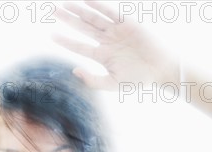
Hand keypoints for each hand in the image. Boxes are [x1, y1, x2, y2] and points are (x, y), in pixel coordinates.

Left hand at [53, 1, 178, 89]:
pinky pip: (110, 13)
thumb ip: (92, 80)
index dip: (65, 41)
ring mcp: (116, 32)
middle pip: (82, 27)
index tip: (51, 35)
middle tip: (52, 10)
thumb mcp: (112, 84)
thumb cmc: (138, 79)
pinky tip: (86, 1)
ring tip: (64, 5)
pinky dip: (98, 6)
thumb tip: (73, 70)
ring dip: (79, 11)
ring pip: (93, 19)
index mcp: (102, 56)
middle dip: (67, 19)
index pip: (79, 46)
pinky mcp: (127, 24)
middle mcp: (106, 41)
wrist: (160, 69)